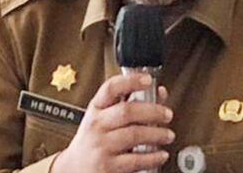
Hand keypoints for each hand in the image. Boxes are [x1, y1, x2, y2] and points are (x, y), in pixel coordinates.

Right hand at [51, 74, 173, 172]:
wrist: (74, 169)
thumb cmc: (93, 141)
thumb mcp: (103, 119)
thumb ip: (129, 104)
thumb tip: (158, 93)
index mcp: (96, 109)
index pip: (110, 88)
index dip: (130, 81)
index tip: (147, 79)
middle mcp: (97, 126)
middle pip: (127, 111)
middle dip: (152, 111)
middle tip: (167, 114)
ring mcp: (102, 146)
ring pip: (134, 134)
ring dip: (157, 134)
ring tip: (167, 135)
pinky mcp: (108, 167)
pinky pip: (136, 160)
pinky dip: (153, 157)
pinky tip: (161, 154)